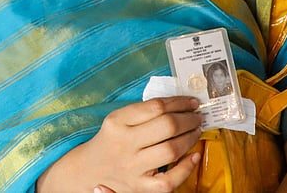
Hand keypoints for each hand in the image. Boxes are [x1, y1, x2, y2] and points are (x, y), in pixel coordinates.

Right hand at [36, 97, 202, 192]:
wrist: (90, 169)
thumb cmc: (110, 140)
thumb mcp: (117, 120)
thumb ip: (143, 112)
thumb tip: (179, 105)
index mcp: (117, 122)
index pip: (155, 106)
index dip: (179, 102)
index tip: (190, 102)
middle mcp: (124, 144)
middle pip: (166, 126)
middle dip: (189, 119)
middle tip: (197, 116)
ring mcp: (133, 167)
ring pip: (171, 150)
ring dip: (190, 138)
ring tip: (196, 131)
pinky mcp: (140, 187)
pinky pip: (169, 180)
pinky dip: (186, 168)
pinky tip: (193, 156)